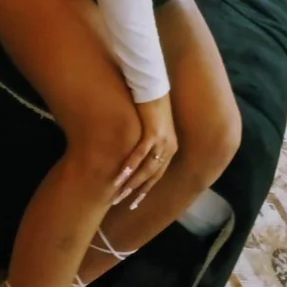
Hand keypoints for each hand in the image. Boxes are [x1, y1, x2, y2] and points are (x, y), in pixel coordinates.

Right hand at [112, 94, 177, 210]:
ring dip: (130, 183)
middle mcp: (169, 146)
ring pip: (146, 169)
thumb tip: (135, 154)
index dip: (145, 189)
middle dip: (136, 191)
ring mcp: (161, 140)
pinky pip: (139, 154)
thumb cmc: (150, 103)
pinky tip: (119, 177)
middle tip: (121, 202)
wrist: (153, 84)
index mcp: (170, 146)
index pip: (158, 174)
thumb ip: (147, 141)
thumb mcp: (153, 125)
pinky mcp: (152, 132)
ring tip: (116, 193)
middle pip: (152, 176)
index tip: (133, 201)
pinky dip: (129, 167)